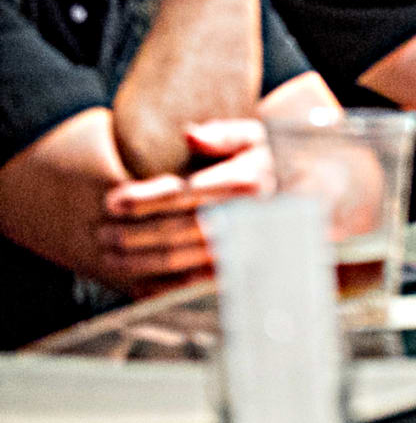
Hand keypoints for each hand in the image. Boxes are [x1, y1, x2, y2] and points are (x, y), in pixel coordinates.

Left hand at [97, 120, 269, 294]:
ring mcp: (241, 247)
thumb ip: (222, 134)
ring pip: (180, 260)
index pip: (182, 194)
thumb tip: (190, 133)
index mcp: (244, 182)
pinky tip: (137, 285)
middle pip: (175, 231)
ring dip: (139, 261)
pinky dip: (163, 288)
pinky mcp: (238, 268)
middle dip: (132, 234)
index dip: (143, 199)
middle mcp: (243, 217)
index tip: (112, 200)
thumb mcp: (254, 136)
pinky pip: (195, 284)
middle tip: (102, 233)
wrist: (305, 191)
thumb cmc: (268, 160)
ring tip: (110, 255)